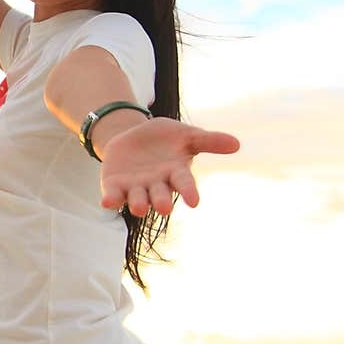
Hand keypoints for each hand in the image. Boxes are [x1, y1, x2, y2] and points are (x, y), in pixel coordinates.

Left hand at [98, 116, 239, 216]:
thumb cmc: (166, 139)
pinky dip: (111, 199)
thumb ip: (209, 141)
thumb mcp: (186, 135)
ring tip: (140, 209)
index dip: (189, 191)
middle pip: (160, 195)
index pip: (184, 183)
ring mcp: (135, 187)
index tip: (194, 201)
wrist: (133, 136)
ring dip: (138, 204)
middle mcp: (157, 185)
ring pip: (138, 199)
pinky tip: (108, 202)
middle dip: (162, 201)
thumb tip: (236, 144)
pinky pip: (114, 195)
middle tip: (164, 208)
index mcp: (175, 173)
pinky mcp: (115, 185)